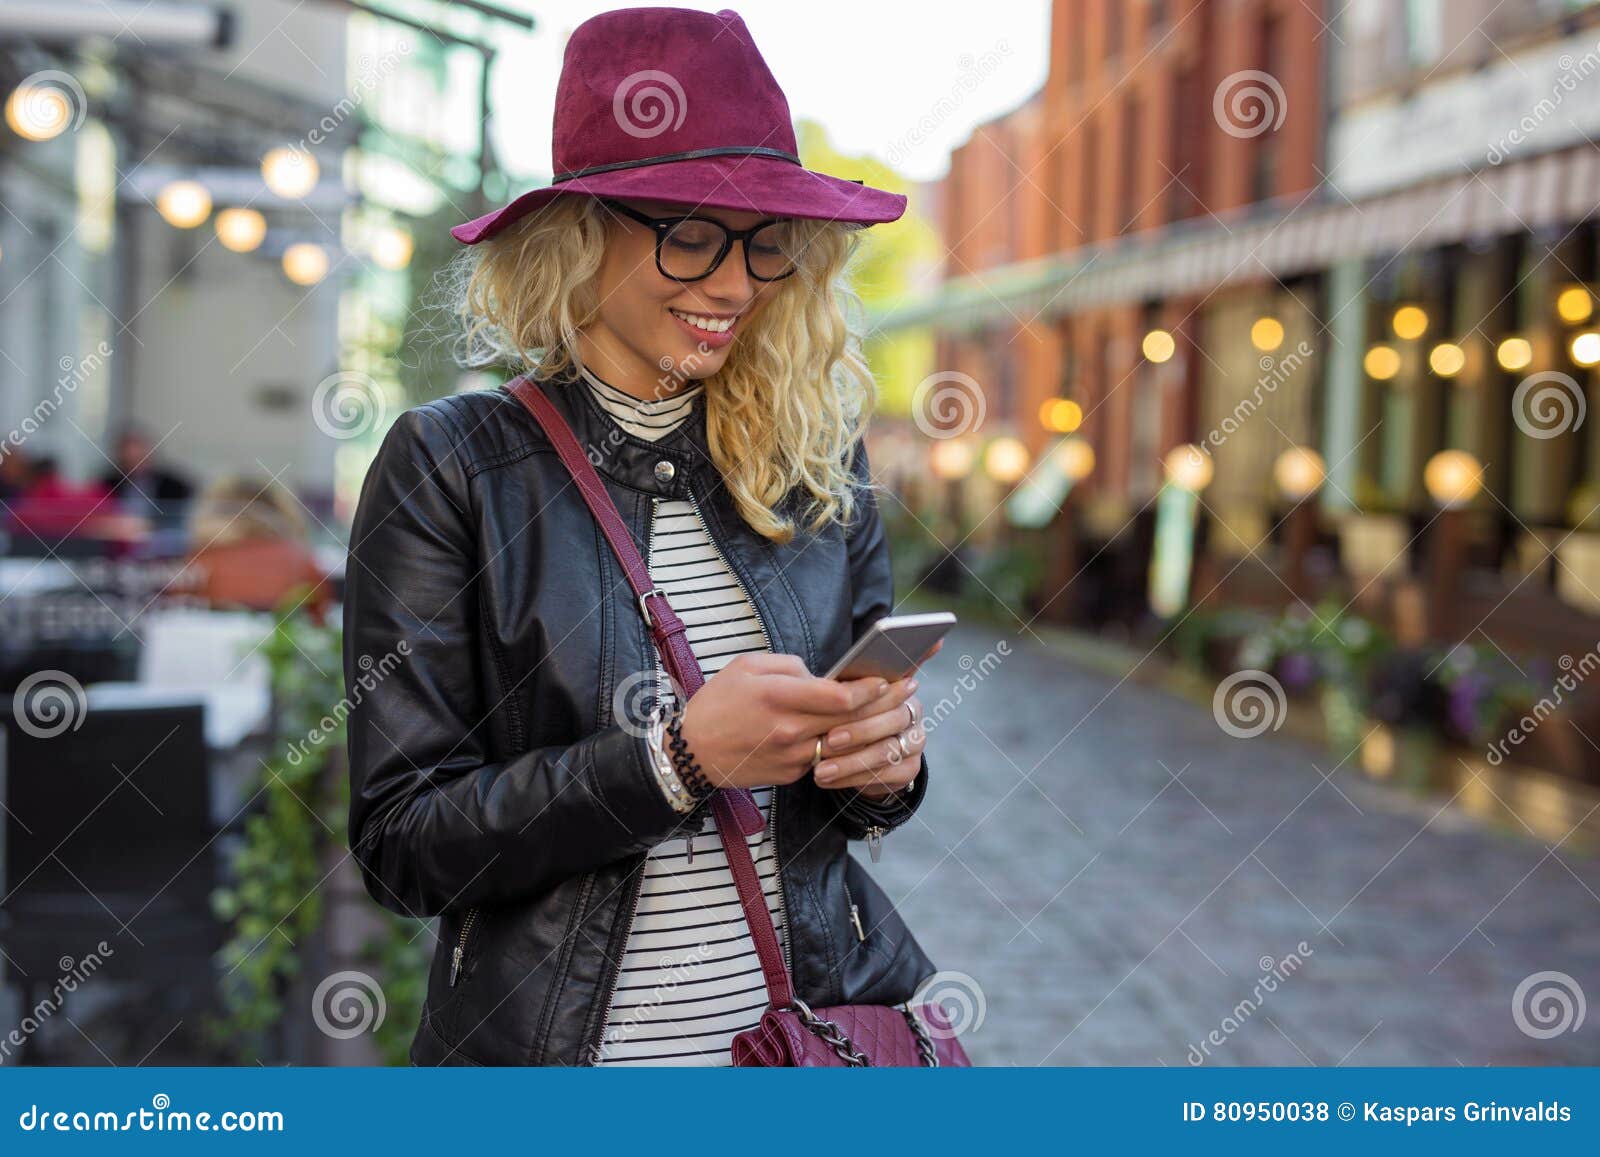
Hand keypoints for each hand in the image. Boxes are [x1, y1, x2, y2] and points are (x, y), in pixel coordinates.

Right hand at [677, 653, 893, 789]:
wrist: (690, 753)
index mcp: (778, 697)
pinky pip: (823, 756)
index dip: (869, 687)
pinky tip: (855, 732)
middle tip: (909, 688)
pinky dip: (839, 744)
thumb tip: (822, 675)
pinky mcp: (791, 774)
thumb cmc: (717, 703)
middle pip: (850, 720)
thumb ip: (789, 666)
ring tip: (892, 711)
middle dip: (883, 703)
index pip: (838, 696)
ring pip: (843, 741)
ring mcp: (792, 756)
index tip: (888, 677)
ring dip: (870, 727)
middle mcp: (789, 730)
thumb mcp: (747, 667)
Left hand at [812, 634, 942, 797]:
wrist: (861, 755)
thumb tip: (867, 652)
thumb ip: (850, 681)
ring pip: (887, 751)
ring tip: (821, 770)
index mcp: (900, 688)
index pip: (890, 689)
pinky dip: (853, 779)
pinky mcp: (910, 769)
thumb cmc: (848, 717)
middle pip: (892, 720)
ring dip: (851, 762)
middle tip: (828, 740)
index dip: (867, 698)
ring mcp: (915, 742)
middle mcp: (912, 713)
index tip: (839, 703)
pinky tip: (830, 780)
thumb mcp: (845, 696)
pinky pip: (884, 776)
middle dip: (858, 732)